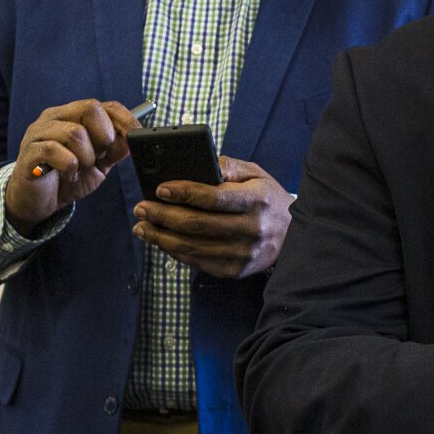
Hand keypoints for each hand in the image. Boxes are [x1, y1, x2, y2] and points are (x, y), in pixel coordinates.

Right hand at [7, 98, 138, 234]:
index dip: (124, 119)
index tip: (136, 136)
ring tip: (80, 169)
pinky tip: (69, 175)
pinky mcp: (30, 151)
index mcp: (73, 116)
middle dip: (104, 137)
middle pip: (91, 108)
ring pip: (75, 132)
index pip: (104, 105)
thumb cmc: (66, 177)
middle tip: (99, 157)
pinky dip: (69, 166)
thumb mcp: (98, 165)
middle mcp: (55, 117)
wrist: (38, 202)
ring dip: (86, 157)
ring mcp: (39, 132)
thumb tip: (132, 139)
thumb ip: (114, 151)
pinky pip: (54, 150)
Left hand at [132, 156, 291, 277]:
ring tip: (142, 227)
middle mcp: (251, 229)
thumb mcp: (256, 175)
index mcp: (256, 201)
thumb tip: (200, 164)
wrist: (293, 236)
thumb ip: (228, 167)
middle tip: (141, 207)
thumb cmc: (268, 200)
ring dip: (161, 237)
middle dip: (163, 216)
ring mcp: (243, 254)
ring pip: (192, 247)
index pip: (215, 198)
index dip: (185, 193)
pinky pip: (197, 262)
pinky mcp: (235, 270)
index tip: (160, 189)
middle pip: (197, 225)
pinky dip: (174, 251)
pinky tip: (160, 240)